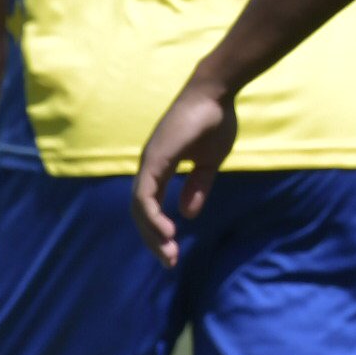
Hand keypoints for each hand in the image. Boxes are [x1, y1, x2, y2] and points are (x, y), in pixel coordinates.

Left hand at [132, 77, 240, 266]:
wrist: (216, 93)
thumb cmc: (215, 120)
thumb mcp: (209, 161)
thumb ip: (198, 186)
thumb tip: (187, 214)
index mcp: (159, 167)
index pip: (150, 206)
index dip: (158, 230)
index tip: (173, 251)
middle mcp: (148, 167)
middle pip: (141, 212)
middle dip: (153, 240)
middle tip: (170, 261)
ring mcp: (149, 162)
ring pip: (140, 208)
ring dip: (152, 234)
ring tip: (169, 252)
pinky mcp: (155, 160)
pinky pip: (146, 196)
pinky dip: (153, 216)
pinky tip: (168, 231)